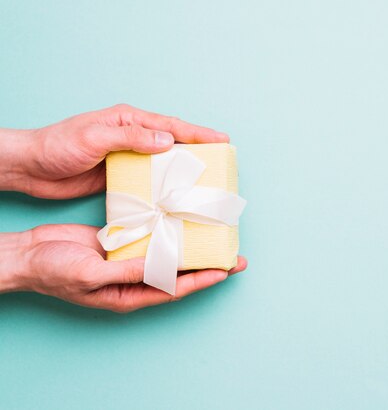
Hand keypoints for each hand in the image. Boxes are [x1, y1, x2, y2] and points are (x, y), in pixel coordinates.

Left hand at [0, 104, 228, 198]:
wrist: (31, 167)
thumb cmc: (59, 146)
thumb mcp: (95, 137)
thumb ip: (131, 137)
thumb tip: (168, 141)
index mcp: (129, 120)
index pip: (171, 125)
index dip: (198, 133)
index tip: (222, 140)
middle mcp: (132, 135)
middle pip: (173, 142)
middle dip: (199, 150)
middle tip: (223, 162)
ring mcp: (128, 156)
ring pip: (164, 162)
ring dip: (184, 171)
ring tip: (206, 182)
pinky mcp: (121, 175)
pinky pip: (149, 179)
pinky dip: (165, 186)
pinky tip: (176, 197)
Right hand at [0, 224, 246, 311]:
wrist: (28, 253)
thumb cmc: (53, 271)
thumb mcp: (91, 274)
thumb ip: (126, 271)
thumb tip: (160, 267)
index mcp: (129, 294)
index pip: (175, 288)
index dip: (202, 280)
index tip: (227, 270)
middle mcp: (134, 279)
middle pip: (178, 272)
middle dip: (206, 264)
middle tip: (234, 253)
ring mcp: (128, 260)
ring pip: (167, 254)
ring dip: (190, 245)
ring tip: (214, 234)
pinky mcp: (121, 242)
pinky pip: (150, 237)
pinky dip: (167, 230)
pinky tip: (182, 219)